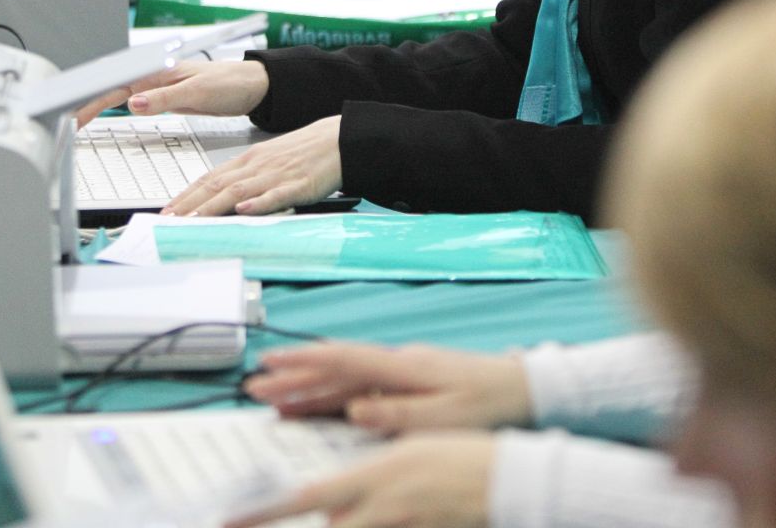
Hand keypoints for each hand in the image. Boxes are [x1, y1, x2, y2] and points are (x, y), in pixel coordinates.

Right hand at [72, 59, 269, 128]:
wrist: (251, 85)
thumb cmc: (229, 83)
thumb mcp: (197, 92)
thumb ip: (164, 98)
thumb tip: (132, 104)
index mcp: (155, 71)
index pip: (114, 86)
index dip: (89, 101)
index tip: (72, 116)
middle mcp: (151, 76)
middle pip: (108, 90)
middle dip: (83, 104)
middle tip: (63, 125)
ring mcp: (155, 87)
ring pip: (115, 95)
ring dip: (94, 106)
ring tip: (72, 122)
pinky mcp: (162, 97)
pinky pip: (129, 102)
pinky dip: (111, 109)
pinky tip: (102, 115)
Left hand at [163, 115, 340, 215]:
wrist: (336, 139)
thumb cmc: (301, 153)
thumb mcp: (266, 161)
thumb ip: (244, 178)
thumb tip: (221, 199)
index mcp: (247, 160)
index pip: (209, 179)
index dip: (186, 195)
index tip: (167, 211)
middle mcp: (256, 167)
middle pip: (216, 186)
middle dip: (190, 205)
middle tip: (169, 220)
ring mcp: (275, 175)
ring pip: (238, 191)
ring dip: (213, 206)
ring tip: (194, 219)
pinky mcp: (298, 185)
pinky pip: (275, 195)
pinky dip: (258, 202)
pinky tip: (245, 209)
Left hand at [225, 433, 495, 527]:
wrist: (510, 479)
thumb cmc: (458, 456)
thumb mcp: (404, 451)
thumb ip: (364, 481)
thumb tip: (332, 507)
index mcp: (372, 475)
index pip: (305, 497)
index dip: (265, 511)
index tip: (230, 519)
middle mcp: (382, 506)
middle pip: (331, 526)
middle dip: (331, 521)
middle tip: (342, 506)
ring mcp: (402, 527)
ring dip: (352, 522)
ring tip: (393, 501)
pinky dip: (385, 526)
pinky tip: (404, 514)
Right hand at [244, 342, 532, 431]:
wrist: (520, 386)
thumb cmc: (486, 402)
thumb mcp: (446, 415)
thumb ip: (398, 413)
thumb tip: (354, 410)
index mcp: (402, 366)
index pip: (342, 359)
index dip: (302, 362)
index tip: (269, 366)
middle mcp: (395, 363)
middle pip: (334, 368)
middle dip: (293, 378)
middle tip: (255, 389)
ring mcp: (399, 370)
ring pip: (343, 378)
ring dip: (307, 387)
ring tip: (273, 399)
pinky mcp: (405, 381)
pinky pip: (359, 386)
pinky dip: (332, 395)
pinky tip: (315, 405)